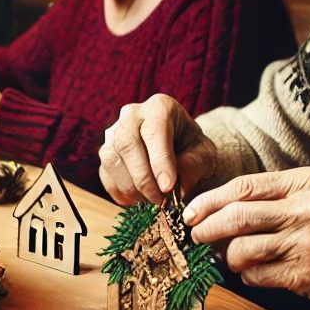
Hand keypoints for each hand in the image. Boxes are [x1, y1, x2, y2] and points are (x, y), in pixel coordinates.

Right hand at [98, 94, 223, 205]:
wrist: (177, 149)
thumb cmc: (191, 148)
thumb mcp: (204, 153)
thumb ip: (196, 163)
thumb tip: (177, 181)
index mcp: (160, 107)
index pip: (154, 130)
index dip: (159, 161)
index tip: (168, 187)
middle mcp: (131, 115)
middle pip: (127, 143)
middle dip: (142, 177)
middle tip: (160, 200)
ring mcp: (113, 133)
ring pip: (112, 160)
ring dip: (131, 187)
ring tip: (152, 201)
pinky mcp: (105, 153)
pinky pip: (105, 174)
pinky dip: (121, 193)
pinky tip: (140, 200)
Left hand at [184, 167, 309, 309]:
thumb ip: (276, 200)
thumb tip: (219, 213)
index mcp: (306, 182)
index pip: (243, 187)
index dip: (210, 201)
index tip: (191, 213)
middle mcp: (307, 209)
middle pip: (236, 216)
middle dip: (207, 229)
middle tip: (196, 238)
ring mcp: (308, 242)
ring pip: (243, 249)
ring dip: (228, 258)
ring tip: (231, 260)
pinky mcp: (308, 274)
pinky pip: (259, 276)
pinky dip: (249, 277)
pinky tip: (256, 274)